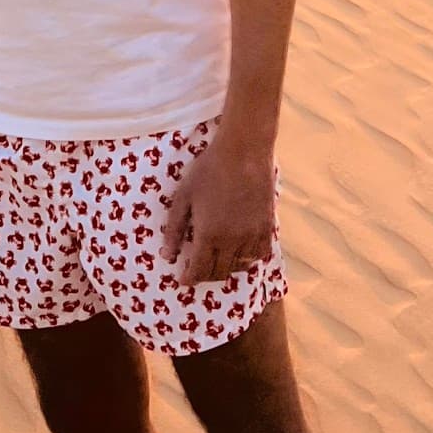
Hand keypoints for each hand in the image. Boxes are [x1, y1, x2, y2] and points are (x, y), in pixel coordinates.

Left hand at [162, 134, 275, 286]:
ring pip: (239, 266)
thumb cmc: (208, 170)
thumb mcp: (183, 197)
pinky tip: (240, 252)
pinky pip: (258, 254)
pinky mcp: (266, 227)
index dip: (189, 279)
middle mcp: (231, 241)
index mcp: (208, 235)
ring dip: (226, 268)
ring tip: (217, 261)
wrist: (244, 151)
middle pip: (218, 272)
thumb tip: (166, 256)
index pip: (198, 271)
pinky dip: (248, 259)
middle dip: (205, 276)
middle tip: (198, 270)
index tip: (184, 280)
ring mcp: (251, 235)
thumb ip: (173, 229)